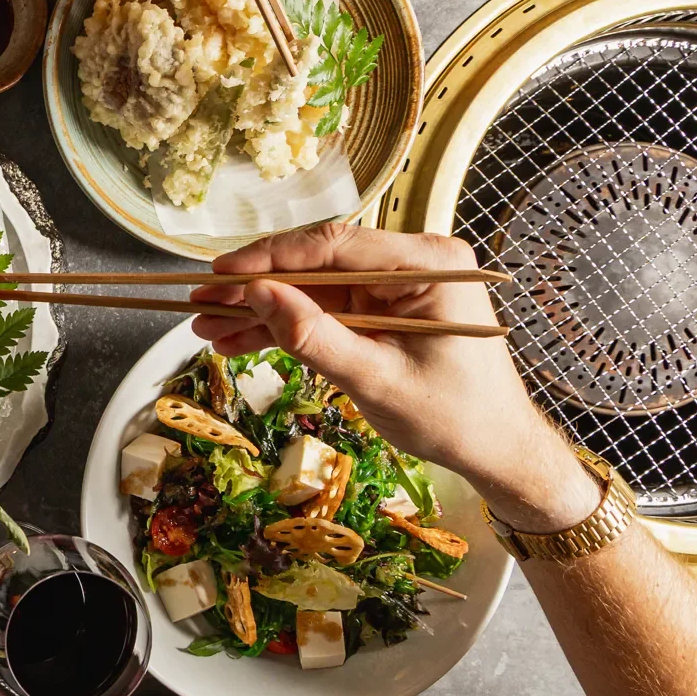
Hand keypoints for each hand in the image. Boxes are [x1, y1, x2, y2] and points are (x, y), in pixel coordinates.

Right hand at [191, 224, 599, 531]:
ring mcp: (397, 286)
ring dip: (261, 310)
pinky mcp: (384, 309)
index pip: (334, 245)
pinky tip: (239, 339)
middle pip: (316, 263)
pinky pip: (326, 311)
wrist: (496, 450)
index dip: (271, 258)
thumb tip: (258, 295)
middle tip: (200, 302)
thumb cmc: (455, 418)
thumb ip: (315, 336)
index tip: (222, 273)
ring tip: (206, 326)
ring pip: (312, 289)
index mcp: (428, 264)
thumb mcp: (377, 380)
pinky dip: (286, 327)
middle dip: (256, 287)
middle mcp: (413, 263)